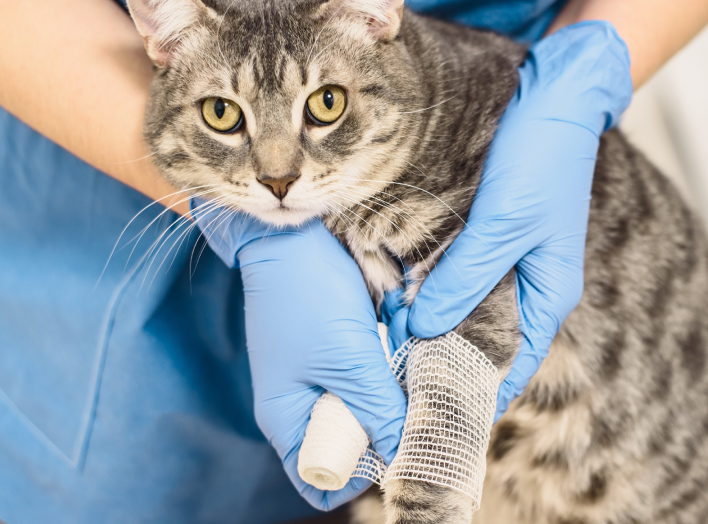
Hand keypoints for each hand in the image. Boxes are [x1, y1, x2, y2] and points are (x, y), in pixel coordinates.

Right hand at [195, 201, 406, 509]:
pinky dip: (393, 367)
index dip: (358, 480)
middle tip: (421, 415)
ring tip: (419, 377)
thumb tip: (407, 458)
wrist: (294, 228)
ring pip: (368, 407)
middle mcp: (302, 402)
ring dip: (395, 397)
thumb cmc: (306, 294)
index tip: (397, 459)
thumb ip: (379, 411)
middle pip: (351, 445)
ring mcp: (322, 372)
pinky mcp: (342, 345)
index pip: (318, 479)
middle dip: (386, 435)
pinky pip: (373, 373)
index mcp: (286, 418)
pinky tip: (411, 350)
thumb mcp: (350, 360)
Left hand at [400, 21, 632, 418]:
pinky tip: (396, 302)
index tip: (431, 421)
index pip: (512, 368)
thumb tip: (425, 328)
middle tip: (393, 391)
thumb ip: (465, 278)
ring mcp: (509, 261)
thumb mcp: (503, 223)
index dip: (474, 396)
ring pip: (465, 313)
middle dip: (443, 368)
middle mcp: (530, 286)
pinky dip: (430, 294)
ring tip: (386, 354)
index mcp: (550, 295)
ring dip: (431, 332)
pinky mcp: (487, 236)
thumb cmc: (544, 158)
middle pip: (484, 346)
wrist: (557, 93)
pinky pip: (456, 279)